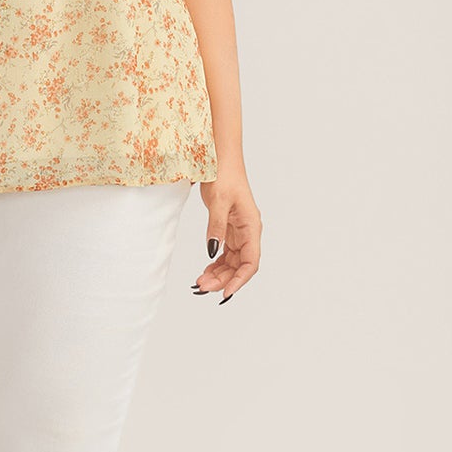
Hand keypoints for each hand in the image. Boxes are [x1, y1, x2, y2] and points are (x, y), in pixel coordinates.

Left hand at [193, 171, 259, 303]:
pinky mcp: (229, 228)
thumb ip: (216, 227)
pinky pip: (225, 252)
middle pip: (240, 265)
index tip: (225, 292)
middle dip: (223, 279)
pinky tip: (205, 270)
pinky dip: (216, 263)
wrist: (220, 158)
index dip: (239, 279)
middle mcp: (248, 231)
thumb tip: (212, 252)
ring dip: (218, 273)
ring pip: (232, 261)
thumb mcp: (218, 201)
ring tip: (200, 282)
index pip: (251, 261)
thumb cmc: (223, 175)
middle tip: (202, 287)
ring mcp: (239, 230)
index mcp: (251, 226)